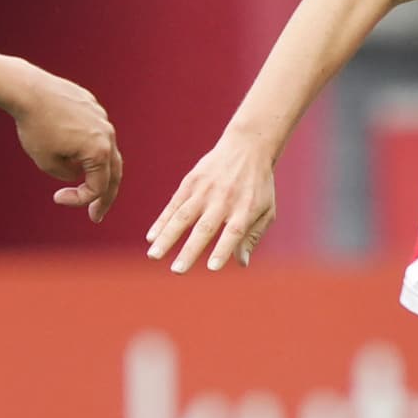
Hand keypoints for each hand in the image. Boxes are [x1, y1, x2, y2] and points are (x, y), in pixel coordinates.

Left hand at [9, 68, 122, 221]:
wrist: (28, 90)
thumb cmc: (35, 127)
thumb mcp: (47, 163)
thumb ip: (67, 174)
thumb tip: (78, 170)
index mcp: (99, 152)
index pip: (97, 188)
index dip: (78, 200)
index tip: (57, 198)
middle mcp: (107, 134)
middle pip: (114, 173)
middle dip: (105, 197)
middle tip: (96, 214)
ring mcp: (102, 118)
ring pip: (107, 150)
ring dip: (98, 170)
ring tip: (88, 182)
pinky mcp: (92, 106)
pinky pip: (96, 132)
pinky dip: (89, 147)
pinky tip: (74, 150)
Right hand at [147, 131, 275, 273]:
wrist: (247, 147)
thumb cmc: (259, 185)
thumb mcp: (266, 210)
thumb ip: (253, 236)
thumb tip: (242, 264)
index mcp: (244, 209)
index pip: (233, 232)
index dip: (222, 250)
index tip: (212, 267)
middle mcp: (223, 200)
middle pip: (204, 228)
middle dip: (189, 250)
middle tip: (177, 271)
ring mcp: (204, 190)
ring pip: (183, 217)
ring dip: (167, 238)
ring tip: (154, 256)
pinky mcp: (191, 182)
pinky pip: (174, 205)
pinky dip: (162, 221)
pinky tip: (151, 237)